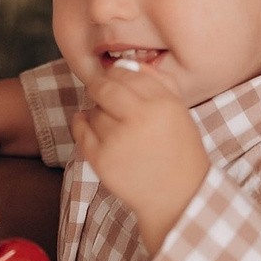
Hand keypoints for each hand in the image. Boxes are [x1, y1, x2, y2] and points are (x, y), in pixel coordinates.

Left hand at [72, 62, 207, 257]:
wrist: (178, 196)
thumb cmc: (179, 151)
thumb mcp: (179, 111)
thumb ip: (159, 82)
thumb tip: (129, 63)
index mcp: (163, 104)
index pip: (128, 74)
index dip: (116, 73)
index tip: (114, 78)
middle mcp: (140, 118)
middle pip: (104, 87)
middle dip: (99, 86)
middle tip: (100, 91)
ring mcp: (118, 140)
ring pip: (93, 110)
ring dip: (98, 112)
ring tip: (113, 124)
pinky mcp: (102, 159)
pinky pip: (81, 130)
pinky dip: (82, 123)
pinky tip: (91, 125)